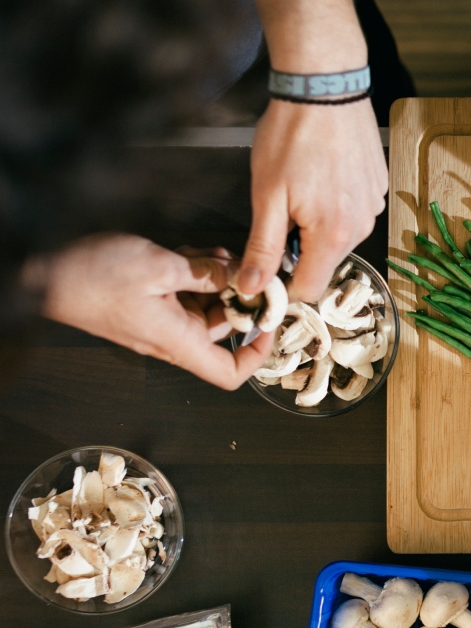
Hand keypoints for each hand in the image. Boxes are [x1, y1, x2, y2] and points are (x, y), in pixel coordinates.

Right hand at [35, 234, 271, 388]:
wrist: (43, 271)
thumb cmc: (93, 276)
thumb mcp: (160, 267)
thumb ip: (206, 274)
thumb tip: (241, 278)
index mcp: (178, 340)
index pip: (229, 374)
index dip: (257, 356)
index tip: (270, 324)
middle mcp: (173, 336)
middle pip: (224, 328)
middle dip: (239, 297)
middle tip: (247, 267)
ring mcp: (160, 319)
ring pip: (206, 304)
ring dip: (217, 279)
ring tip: (216, 254)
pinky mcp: (150, 302)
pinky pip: (185, 292)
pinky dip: (196, 274)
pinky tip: (194, 253)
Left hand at [244, 98, 385, 301]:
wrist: (325, 86)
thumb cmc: (292, 135)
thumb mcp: (267, 195)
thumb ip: (262, 248)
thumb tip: (251, 288)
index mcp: (333, 235)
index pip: (309, 289)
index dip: (282, 286)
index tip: (263, 268)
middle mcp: (361, 226)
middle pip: (325, 262)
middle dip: (299, 251)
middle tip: (277, 213)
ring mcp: (373, 206)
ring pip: (339, 237)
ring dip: (317, 227)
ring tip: (301, 188)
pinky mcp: (377, 187)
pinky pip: (353, 213)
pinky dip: (334, 206)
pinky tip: (321, 176)